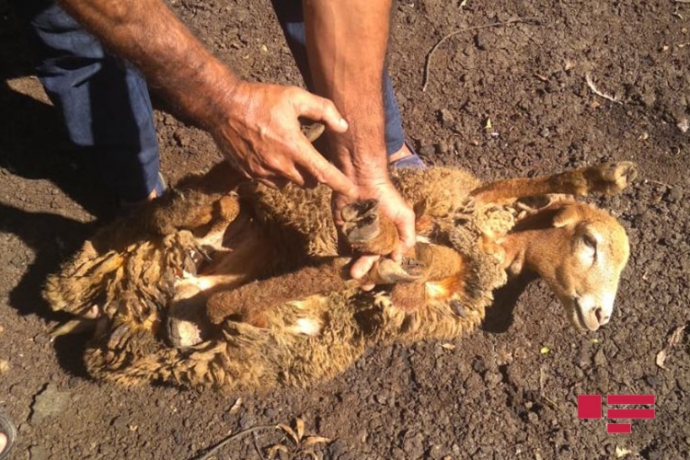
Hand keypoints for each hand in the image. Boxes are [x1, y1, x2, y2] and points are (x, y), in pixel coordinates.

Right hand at [211, 81, 355, 193]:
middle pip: (308, 182)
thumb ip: (323, 110)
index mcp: (294, 147)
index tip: (353, 192)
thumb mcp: (295, 96)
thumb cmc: (260, 99)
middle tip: (314, 160)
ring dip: (295, 174)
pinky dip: (277, 174)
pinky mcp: (249, 174)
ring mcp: (262, 172)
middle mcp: (279, 165)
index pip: (323, 173)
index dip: (340, 184)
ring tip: (290, 154)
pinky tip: (273, 156)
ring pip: (289, 183)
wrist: (222, 106)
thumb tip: (342, 126)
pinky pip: (270, 182)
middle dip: (316, 175)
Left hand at [334, 180, 415, 282]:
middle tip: (366, 285)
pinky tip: (342, 267)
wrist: (361, 180)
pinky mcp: (344, 230)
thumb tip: (399, 259)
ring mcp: (358, 235)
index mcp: (390, 236)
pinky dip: (342, 256)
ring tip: (355, 275)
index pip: (388, 257)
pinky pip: (343, 247)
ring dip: (356, 267)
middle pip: (372, 259)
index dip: (386, 270)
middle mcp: (375, 238)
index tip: (384, 280)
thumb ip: (407, 236)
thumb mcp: (404, 215)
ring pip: (357, 256)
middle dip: (370, 272)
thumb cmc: (387, 196)